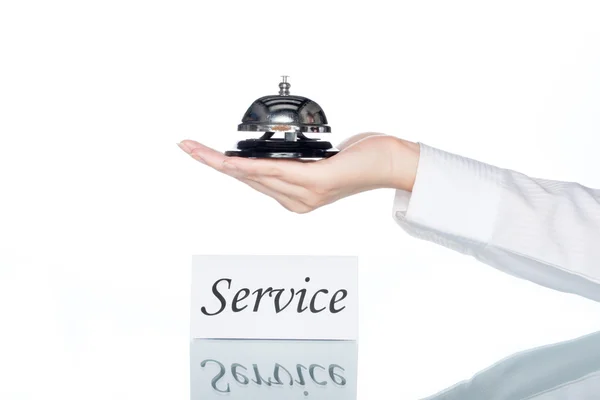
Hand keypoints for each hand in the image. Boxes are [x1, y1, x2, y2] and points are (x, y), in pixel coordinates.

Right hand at [178, 133, 419, 212]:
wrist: (392, 163)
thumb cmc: (361, 158)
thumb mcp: (321, 158)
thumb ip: (295, 162)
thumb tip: (273, 155)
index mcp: (295, 198)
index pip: (252, 180)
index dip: (223, 167)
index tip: (200, 154)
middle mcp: (297, 201)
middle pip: (246, 179)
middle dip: (213, 162)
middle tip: (187, 146)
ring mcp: (305, 195)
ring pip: (254, 176)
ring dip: (222, 162)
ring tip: (197, 150)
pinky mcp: (315, 182)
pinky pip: (273, 173)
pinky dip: (248, 166)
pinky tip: (230, 162)